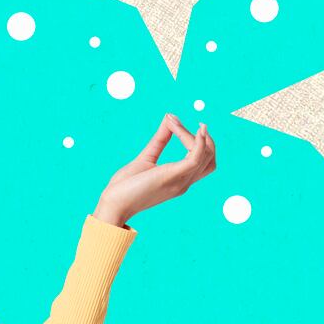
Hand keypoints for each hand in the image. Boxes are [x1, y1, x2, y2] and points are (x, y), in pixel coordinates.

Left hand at [93, 114, 216, 226]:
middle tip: (178, 123)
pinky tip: (189, 129)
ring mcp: (181, 180)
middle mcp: (184, 182)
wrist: (114, 204)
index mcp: (180, 180)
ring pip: (205, 154)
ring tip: (174, 123)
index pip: (203, 160)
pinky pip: (195, 157)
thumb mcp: (146, 158)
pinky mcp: (173, 176)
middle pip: (210, 157)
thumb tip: (168, 119)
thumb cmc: (126, 186)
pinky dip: (197, 141)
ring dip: (194, 134)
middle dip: (203, 137)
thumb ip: (160, 140)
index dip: (197, 140)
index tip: (174, 122)